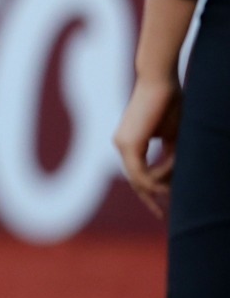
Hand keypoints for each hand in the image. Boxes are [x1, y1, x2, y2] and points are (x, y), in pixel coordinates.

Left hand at [113, 74, 182, 218]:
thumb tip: (171, 180)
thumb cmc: (169, 104)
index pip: (137, 173)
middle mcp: (121, 144)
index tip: (165, 202)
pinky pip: (141, 171)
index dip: (150, 191)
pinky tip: (170, 179)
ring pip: (140, 178)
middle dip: (149, 199)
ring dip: (162, 182)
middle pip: (136, 181)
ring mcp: (122, 144)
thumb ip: (169, 157)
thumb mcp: (172, 137)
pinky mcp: (128, 143)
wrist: (160, 81)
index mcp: (129, 143)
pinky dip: (158, 176)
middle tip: (160, 216)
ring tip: (176, 181)